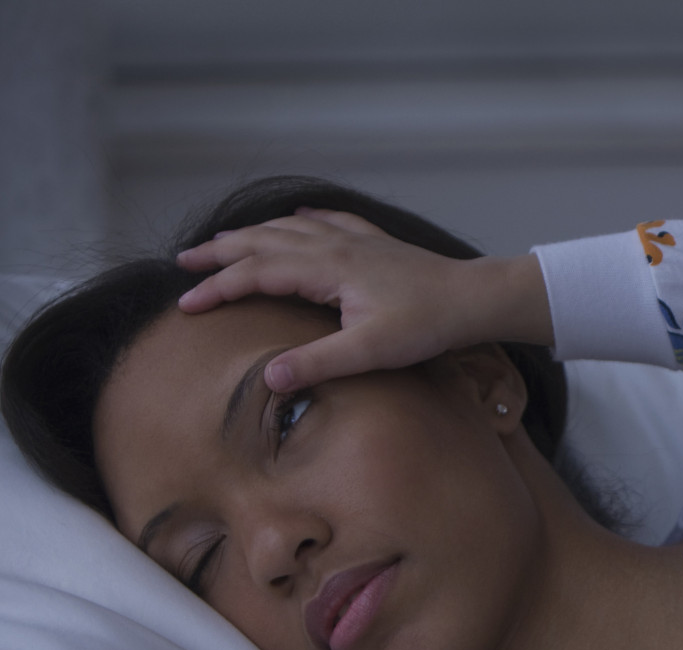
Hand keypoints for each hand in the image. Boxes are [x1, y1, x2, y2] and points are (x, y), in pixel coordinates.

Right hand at [176, 208, 551, 391]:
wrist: (476, 298)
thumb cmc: (428, 325)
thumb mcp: (372, 351)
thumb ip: (319, 362)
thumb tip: (270, 378)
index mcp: (326, 269)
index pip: (255, 275)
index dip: (217, 289)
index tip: (186, 307)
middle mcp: (334, 246)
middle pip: (263, 242)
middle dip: (220, 252)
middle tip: (183, 262)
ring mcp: (356, 240)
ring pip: (291, 228)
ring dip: (254, 234)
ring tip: (225, 240)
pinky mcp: (378, 244)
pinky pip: (332, 220)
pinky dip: (307, 218)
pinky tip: (301, 215)